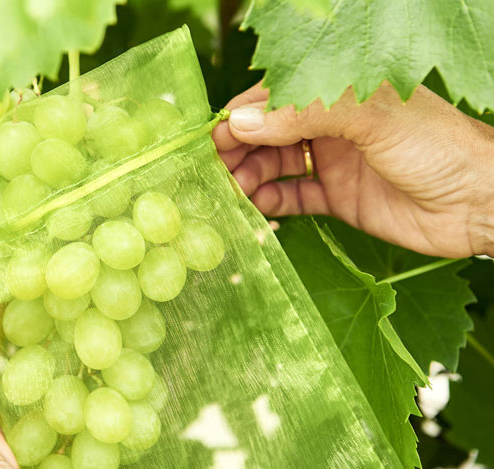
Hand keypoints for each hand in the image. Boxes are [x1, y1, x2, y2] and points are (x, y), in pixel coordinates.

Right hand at [213, 82, 493, 257]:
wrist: (479, 203)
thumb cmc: (434, 146)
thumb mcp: (370, 117)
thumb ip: (304, 114)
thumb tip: (241, 121)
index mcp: (338, 93)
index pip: (275, 98)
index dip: (241, 116)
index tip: (212, 138)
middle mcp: (331, 126)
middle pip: (269, 134)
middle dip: (239, 149)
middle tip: (215, 171)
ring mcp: (332, 162)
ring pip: (276, 166)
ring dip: (250, 177)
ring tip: (232, 193)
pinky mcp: (338, 198)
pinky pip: (294, 198)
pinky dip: (272, 203)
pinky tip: (256, 209)